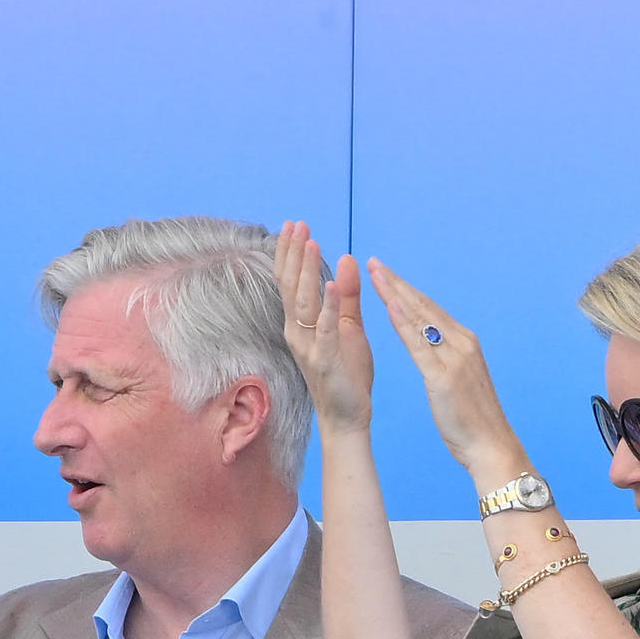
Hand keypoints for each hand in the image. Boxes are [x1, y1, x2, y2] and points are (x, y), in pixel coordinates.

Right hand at [276, 223, 372, 437]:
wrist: (348, 415)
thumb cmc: (346, 371)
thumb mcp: (349, 325)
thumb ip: (346, 294)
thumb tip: (347, 258)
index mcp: (302, 322)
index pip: (291, 281)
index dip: (290, 252)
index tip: (294, 224)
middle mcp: (298, 331)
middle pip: (291, 286)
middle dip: (294, 253)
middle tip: (297, 224)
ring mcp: (309, 346)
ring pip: (304, 303)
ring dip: (307, 272)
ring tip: (312, 244)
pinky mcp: (325, 360)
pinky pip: (324, 330)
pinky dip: (326, 307)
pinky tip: (329, 285)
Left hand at [364, 259, 526, 480]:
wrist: (492, 446)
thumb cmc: (474, 421)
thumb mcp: (459, 382)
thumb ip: (447, 360)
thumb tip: (433, 348)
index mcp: (465, 343)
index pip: (430, 310)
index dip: (407, 290)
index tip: (386, 274)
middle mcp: (462, 343)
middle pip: (423, 307)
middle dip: (397, 283)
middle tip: (374, 262)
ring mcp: (455, 358)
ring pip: (420, 319)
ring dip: (395, 294)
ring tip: (375, 274)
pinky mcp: (444, 377)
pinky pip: (419, 345)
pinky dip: (403, 323)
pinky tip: (389, 306)